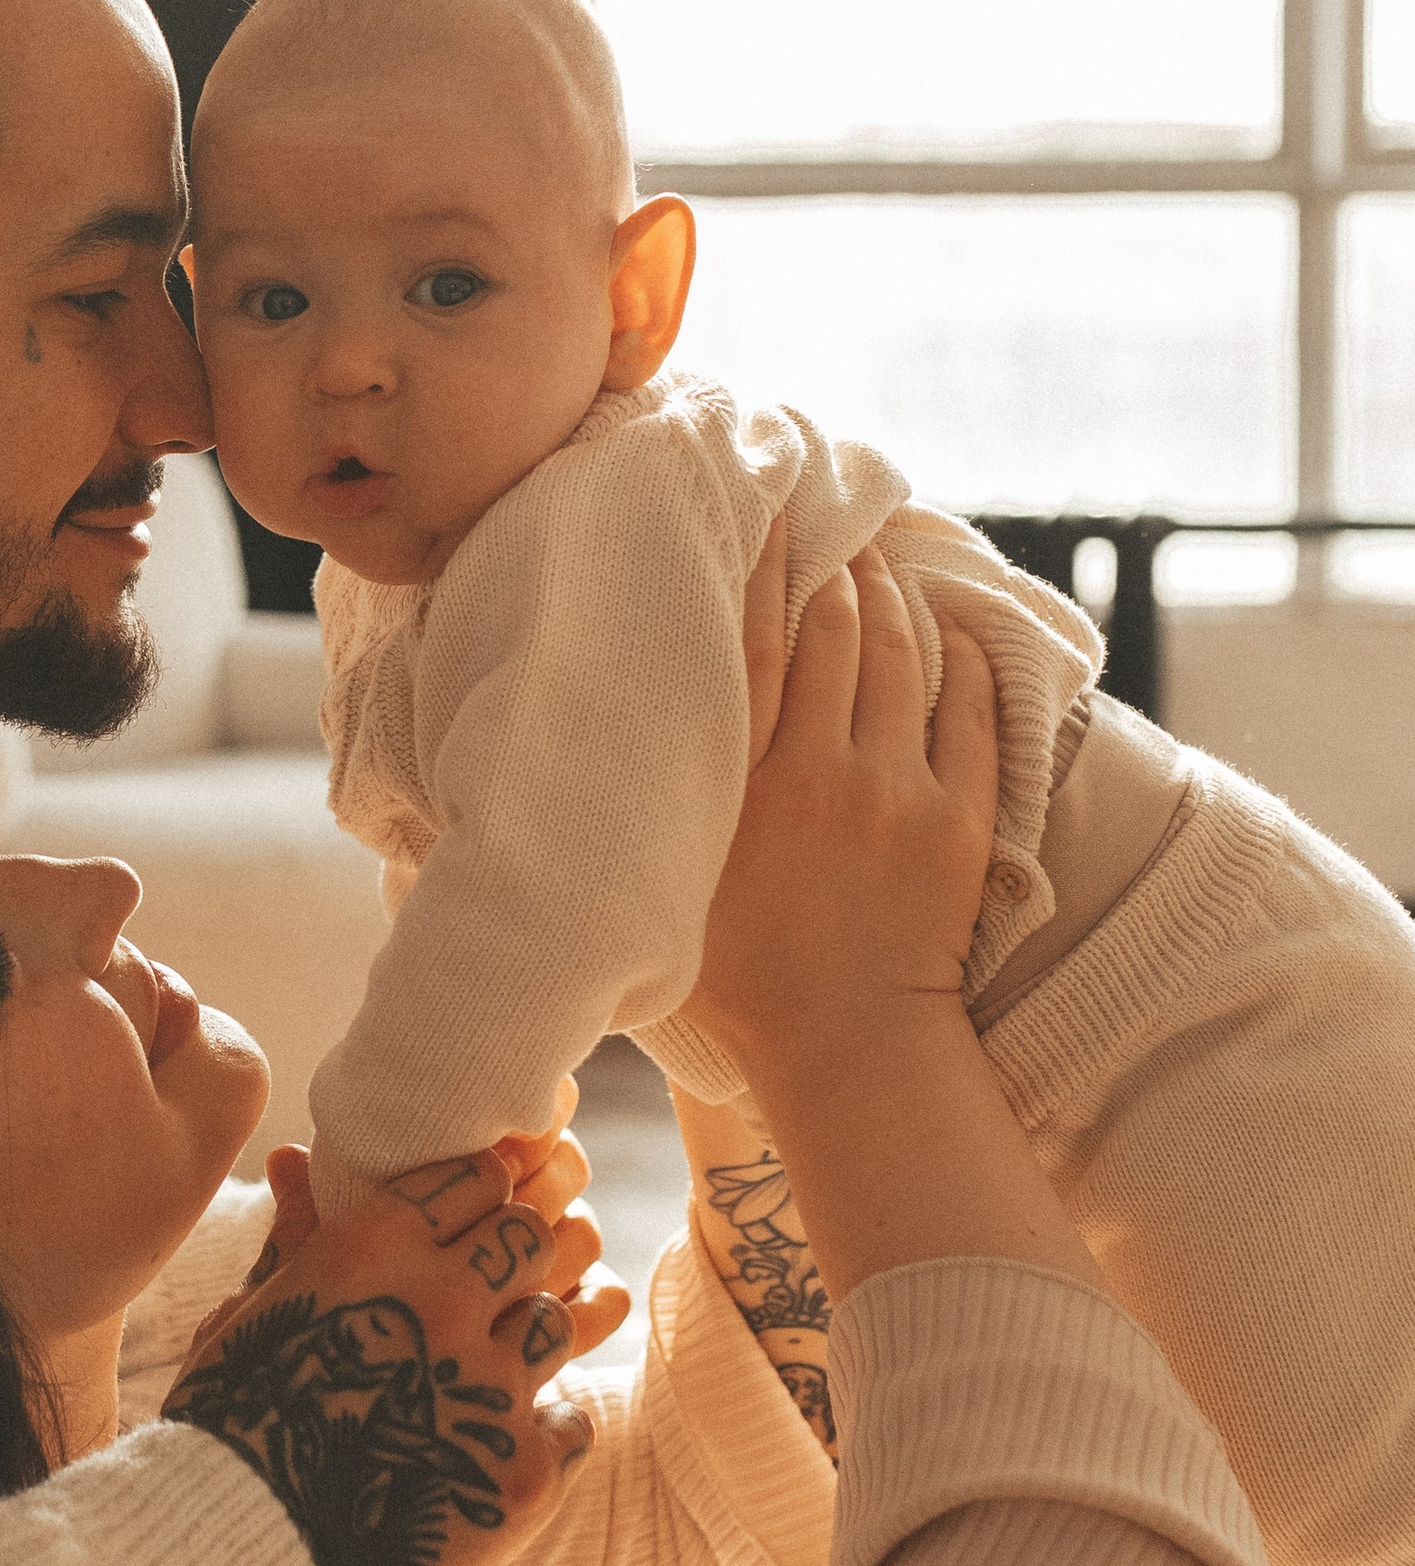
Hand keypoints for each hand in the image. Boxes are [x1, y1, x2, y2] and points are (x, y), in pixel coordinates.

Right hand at [165, 1145, 596, 1565]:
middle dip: (519, 1256)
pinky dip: (544, 1428)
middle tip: (495, 1293)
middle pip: (532, 1235)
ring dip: (533, 1340)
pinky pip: (574, 1418)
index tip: (475, 1220)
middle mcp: (441, 1302)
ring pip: (562, 1320)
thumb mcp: (246, 1320)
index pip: (474, 1177)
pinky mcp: (524, 1471)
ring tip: (489, 1376)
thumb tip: (293, 1159)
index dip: (482, 1196)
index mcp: (368, 1249)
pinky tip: (497, 1447)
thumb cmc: (225, 1437)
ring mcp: (490, 1387)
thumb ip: (294, 1238)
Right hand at [685, 549, 998, 1104]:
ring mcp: (903, 793)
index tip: (763, 517)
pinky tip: (947, 626)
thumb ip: (651, 814)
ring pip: (903, 658)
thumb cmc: (739, 983)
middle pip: (837, 632)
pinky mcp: (963, 820)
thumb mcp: (667, 891)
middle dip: (832, 565)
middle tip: (825, 523)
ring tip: (876, 558)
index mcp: (748, 788)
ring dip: (891, 596)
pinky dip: (961, 658)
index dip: (762, 571)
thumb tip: (594, 756)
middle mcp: (827, 773)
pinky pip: (972, 712)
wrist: (849, 1049)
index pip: (759, 646)